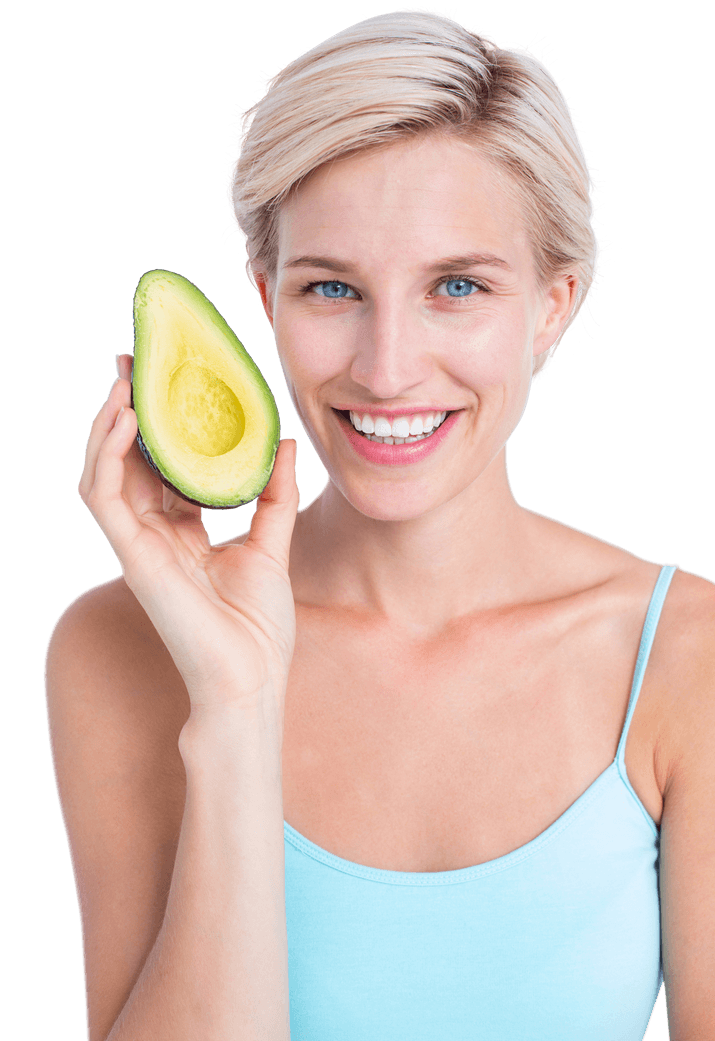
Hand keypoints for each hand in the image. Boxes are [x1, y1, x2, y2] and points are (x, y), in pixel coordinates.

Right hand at [78, 354, 300, 719]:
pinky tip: (121, 420)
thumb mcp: (272, 544)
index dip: (160, 426)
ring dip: (108, 425)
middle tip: (134, 364)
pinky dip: (106, 456)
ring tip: (124, 382)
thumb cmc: (258, 625)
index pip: (162, 466)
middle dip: (128, 413)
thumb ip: (273, 493)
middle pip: (130, 461)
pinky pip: (104, 496)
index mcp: (184, 531)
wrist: (251, 676)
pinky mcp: (132, 555)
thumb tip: (284, 441)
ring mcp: (138, 544)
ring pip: (106, 472)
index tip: (167, 382)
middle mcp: (155, 533)